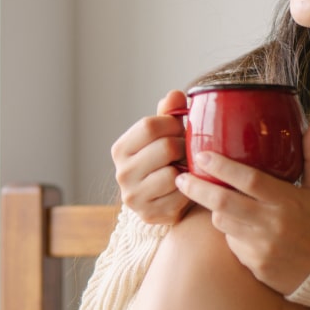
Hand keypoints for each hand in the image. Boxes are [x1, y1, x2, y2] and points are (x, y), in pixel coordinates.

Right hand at [111, 90, 192, 225]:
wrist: (165, 198)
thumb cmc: (165, 159)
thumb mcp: (163, 134)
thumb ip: (168, 113)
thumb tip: (175, 95)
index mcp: (120, 149)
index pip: (150, 125)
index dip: (173, 124)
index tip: (180, 129)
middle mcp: (122, 173)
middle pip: (165, 147)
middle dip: (183, 147)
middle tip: (186, 151)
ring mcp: (134, 196)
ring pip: (173, 174)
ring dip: (186, 169)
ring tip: (185, 168)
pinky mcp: (150, 214)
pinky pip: (180, 196)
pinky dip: (188, 190)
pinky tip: (185, 187)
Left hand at [174, 121, 309, 294]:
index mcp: (288, 201)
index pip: (249, 180)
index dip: (222, 167)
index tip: (202, 155)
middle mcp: (272, 224)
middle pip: (224, 203)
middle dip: (198, 188)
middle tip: (181, 177)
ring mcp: (261, 246)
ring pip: (222, 223)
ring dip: (214, 210)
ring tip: (213, 200)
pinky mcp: (254, 264)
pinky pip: (231, 243)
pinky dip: (230, 233)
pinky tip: (238, 228)